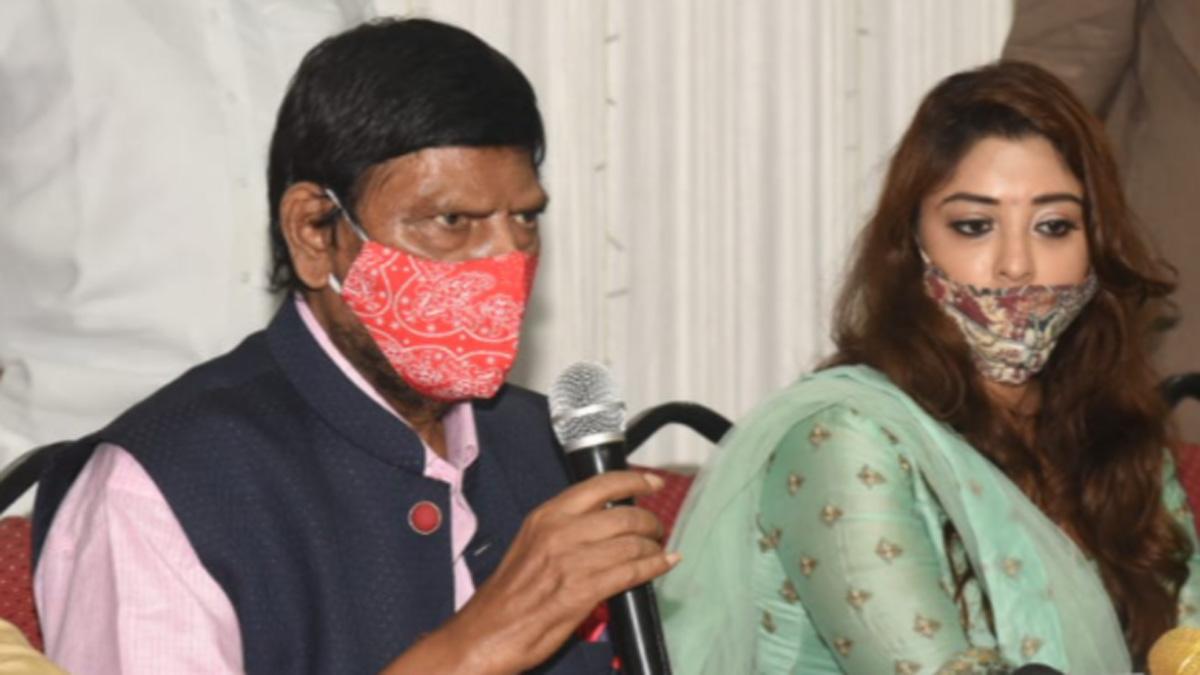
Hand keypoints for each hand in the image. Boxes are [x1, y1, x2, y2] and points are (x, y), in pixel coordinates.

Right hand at [381, 470, 678, 674]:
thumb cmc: (509, 594)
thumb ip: (566, 529)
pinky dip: (654, 566)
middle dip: (649, 520)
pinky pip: (632, 571)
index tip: (652, 481)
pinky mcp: (584, 590)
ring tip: (658, 549)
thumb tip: (603, 523)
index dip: (633, 480)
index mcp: (546, 516)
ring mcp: (573, 560)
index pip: (600, 485)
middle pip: (624, 514)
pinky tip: (664, 564)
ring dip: (653, 545)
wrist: (487, 632)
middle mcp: (560, 531)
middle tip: (656, 528)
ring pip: (632, 542)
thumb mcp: (533, 544)